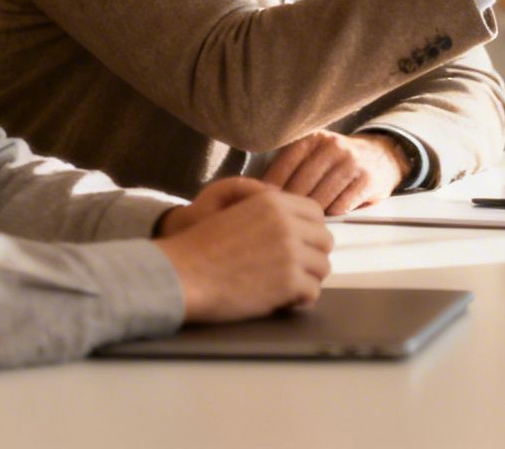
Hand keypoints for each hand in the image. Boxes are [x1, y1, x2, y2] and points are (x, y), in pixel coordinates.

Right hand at [153, 185, 332, 323]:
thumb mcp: (236, 214)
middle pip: (324, 240)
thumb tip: (299, 225)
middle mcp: (287, 223)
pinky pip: (312, 291)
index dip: (310, 231)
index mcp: (273, 203)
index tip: (300, 245)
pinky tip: (286, 301)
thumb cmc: (200, 249)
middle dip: (312, 255)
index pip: (315, 213)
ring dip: (307, 278)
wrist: (180, 275)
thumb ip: (269, 214)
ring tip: (287, 287)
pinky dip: (301, 299)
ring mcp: (291, 252)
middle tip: (295, 270)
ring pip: (322, 267)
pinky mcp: (289, 281)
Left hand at [263, 131, 406, 215]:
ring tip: (301, 223)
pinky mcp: (367, 180)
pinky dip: (331, 215)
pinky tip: (326, 218)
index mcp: (313, 138)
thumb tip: (254, 192)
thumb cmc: (338, 162)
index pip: (284, 166)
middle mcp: (332, 146)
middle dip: (288, 206)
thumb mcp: (315, 154)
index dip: (270, 189)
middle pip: (299, 186)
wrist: (383, 156)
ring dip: (309, 214)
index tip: (261, 206)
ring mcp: (351, 163)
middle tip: (279, 221)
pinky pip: (340, 206)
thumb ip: (291, 168)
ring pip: (319, 198)